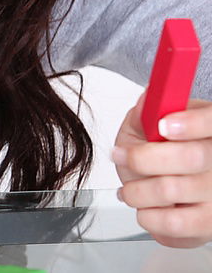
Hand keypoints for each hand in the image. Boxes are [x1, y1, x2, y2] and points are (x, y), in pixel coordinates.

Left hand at [113, 92, 211, 246]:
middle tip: (121, 157)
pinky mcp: (209, 226)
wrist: (163, 193)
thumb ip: (146, 113)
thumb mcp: (145, 127)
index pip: (211, 121)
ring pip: (173, 190)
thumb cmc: (155, 154)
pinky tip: (146, 207)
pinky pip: (173, 224)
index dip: (190, 123)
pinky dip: (147, 215)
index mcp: (210, 130)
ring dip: (136, 190)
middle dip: (142, 157)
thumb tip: (149, 98)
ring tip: (130, 189)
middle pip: (191, 156)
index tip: (162, 125)